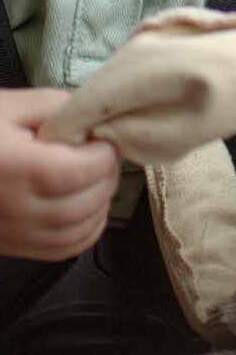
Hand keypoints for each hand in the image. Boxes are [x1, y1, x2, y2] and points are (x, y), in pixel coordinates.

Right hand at [0, 88, 119, 259]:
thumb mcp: (9, 104)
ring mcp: (16, 234)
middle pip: (86, 203)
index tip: (103, 137)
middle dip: (107, 176)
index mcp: (20, 168)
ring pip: (80, 231)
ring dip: (101, 204)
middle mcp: (19, 208)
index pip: (82, 171)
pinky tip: (87, 207)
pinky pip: (64, 250)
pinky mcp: (13, 246)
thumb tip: (92, 118)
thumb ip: (55, 107)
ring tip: (97, 177)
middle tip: (105, 153)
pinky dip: (87, 230)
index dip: (104, 154)